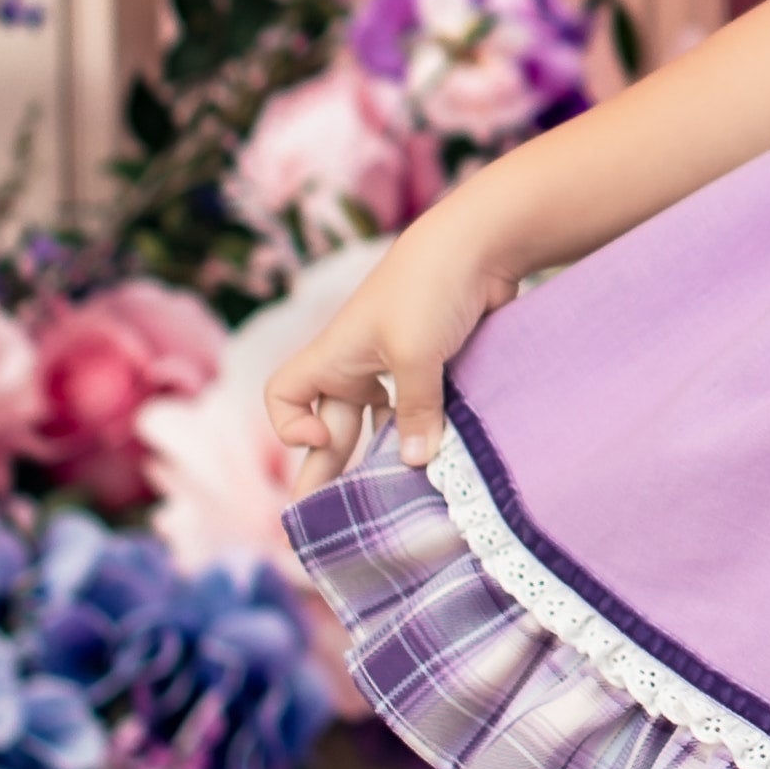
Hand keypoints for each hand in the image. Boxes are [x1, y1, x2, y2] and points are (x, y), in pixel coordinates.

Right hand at [264, 199, 518, 495]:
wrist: (484, 241)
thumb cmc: (431, 288)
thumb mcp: (416, 354)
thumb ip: (416, 411)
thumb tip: (416, 463)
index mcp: (335, 354)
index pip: (285, 396)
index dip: (291, 425)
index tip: (326, 437)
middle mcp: (360, 362)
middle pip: (333, 426)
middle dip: (331, 472)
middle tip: (332, 527)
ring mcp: (400, 363)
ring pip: (380, 423)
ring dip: (383, 458)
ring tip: (387, 507)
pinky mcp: (440, 363)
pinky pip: (422, 410)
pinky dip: (426, 434)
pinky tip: (442, 463)